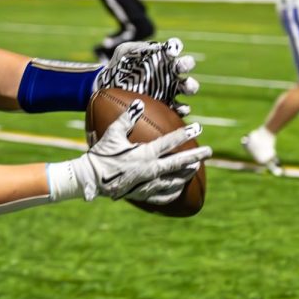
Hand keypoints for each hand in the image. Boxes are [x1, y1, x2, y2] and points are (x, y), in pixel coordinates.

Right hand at [71, 100, 211, 203]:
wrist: (89, 179)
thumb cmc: (100, 154)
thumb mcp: (112, 134)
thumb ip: (127, 118)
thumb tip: (139, 103)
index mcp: (144, 154)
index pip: (170, 142)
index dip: (185, 134)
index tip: (198, 128)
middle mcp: (149, 170)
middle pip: (179, 164)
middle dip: (196, 157)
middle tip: (209, 152)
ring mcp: (147, 184)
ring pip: (175, 181)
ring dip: (187, 174)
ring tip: (195, 168)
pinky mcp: (143, 195)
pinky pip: (163, 195)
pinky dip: (174, 191)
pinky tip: (179, 189)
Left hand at [94, 37, 199, 115]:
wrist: (108, 88)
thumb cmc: (118, 66)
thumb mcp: (124, 52)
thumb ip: (137, 47)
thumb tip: (155, 46)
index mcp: (161, 56)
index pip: (173, 48)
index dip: (174, 47)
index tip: (170, 50)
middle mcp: (169, 71)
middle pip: (185, 65)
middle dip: (187, 64)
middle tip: (181, 65)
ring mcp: (170, 88)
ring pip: (188, 86)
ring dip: (191, 85)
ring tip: (187, 86)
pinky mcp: (167, 105)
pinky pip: (180, 108)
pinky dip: (183, 109)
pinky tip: (180, 108)